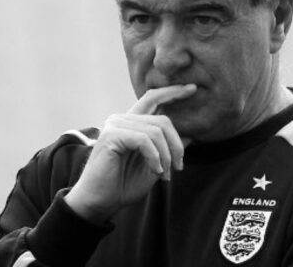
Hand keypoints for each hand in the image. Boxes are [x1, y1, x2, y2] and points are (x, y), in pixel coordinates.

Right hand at [64, 84, 196, 224]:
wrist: (99, 203)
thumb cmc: (123, 186)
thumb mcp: (155, 166)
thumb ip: (168, 149)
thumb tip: (191, 136)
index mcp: (131, 124)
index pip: (153, 98)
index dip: (173, 92)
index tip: (193, 88)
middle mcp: (122, 119)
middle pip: (162, 120)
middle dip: (176, 145)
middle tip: (178, 167)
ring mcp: (115, 125)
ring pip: (156, 131)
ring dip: (166, 156)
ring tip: (164, 175)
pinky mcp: (112, 135)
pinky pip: (145, 140)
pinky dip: (155, 157)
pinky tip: (155, 172)